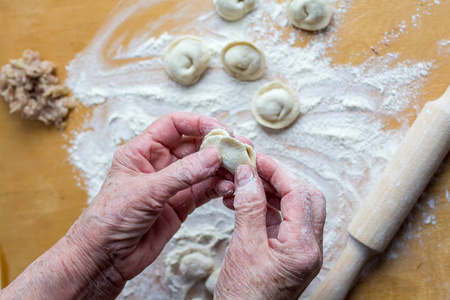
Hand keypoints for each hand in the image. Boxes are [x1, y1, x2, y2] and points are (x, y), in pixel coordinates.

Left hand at [66, 112, 234, 291]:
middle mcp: (159, 164)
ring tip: (240, 170)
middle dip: (217, 146)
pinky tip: (229, 188)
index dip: (198, 123)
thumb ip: (182, 173)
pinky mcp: (180, 204)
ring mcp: (171, 185)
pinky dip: (218, 188)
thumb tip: (213, 155)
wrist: (104, 257)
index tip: (222, 130)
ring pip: (203, 169)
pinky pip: (204, 190)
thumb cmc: (109, 219)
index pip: (174, 125)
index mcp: (142, 151)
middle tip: (240, 149)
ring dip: (222, 168)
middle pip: (194, 146)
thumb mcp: (146, 191)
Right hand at [215, 154, 325, 298]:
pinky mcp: (289, 254)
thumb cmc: (245, 297)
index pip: (298, 193)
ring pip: (294, 208)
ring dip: (270, 193)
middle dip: (279, 179)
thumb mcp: (244, 247)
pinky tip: (244, 203)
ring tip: (243, 185)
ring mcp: (301, 252)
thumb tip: (248, 174)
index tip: (256, 159)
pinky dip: (265, 208)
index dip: (277, 171)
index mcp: (304, 247)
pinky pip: (282, 222)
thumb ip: (249, 206)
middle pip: (305, 197)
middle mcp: (309, 248)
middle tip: (253, 170)